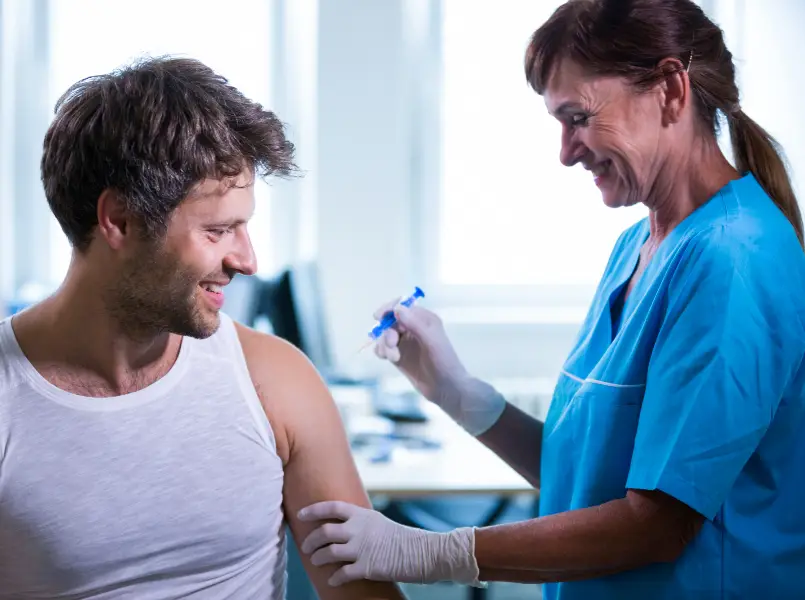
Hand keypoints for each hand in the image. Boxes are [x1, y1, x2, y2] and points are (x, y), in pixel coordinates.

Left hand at [297, 501, 480, 586]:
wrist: (423, 551)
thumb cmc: (401, 538)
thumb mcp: (379, 522)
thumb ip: (360, 522)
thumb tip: (343, 525)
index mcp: (363, 515)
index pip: (331, 507)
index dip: (313, 510)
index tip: (301, 515)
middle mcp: (360, 529)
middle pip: (325, 531)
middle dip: (311, 540)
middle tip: (307, 547)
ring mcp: (363, 548)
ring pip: (329, 552)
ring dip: (318, 558)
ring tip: (316, 562)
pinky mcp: (368, 567)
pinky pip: (342, 574)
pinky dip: (334, 578)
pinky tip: (332, 581)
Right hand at [372, 298, 467, 404]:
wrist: (446, 388)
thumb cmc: (444, 362)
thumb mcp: (432, 341)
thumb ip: (415, 323)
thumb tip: (397, 308)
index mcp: (424, 320)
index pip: (402, 307)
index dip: (389, 308)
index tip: (379, 316)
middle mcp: (413, 328)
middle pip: (390, 321)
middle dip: (387, 332)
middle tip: (392, 344)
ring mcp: (405, 342)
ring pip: (385, 336)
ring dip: (385, 345)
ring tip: (394, 357)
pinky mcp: (399, 356)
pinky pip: (383, 348)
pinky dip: (382, 351)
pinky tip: (390, 358)